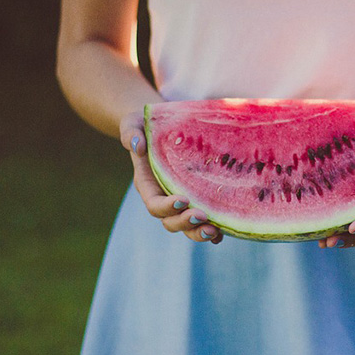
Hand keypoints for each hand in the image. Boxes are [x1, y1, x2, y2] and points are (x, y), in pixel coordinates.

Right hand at [120, 111, 222, 243]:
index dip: (166, 206)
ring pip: (187, 226)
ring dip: (199, 231)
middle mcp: (164, 197)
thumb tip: (137, 146)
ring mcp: (181, 201)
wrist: (162, 126)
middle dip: (185, 223)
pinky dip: (212, 231)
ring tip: (214, 230)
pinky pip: (203, 221)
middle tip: (202, 216)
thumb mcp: (133, 122)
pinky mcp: (197, 199)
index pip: (154, 203)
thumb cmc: (145, 124)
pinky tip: (224, 231)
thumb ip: (130, 132)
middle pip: (170, 221)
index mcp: (147, 184)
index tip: (182, 200)